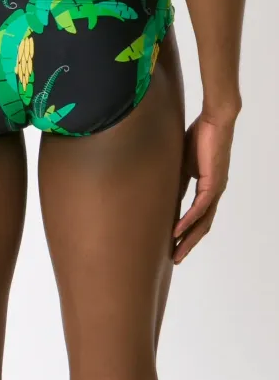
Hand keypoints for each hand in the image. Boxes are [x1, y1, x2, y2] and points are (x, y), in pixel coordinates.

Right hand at [173, 113, 236, 263]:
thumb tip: (165, 194)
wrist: (215, 120)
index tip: (173, 244)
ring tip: (176, 252)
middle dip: (188, 244)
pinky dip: (188, 221)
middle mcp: (214, 193)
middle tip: (175, 258)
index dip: (187, 233)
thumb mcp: (183, 163)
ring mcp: (215, 189)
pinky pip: (200, 208)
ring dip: (189, 239)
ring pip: (203, 222)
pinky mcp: (213, 183)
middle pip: (202, 226)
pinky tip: (178, 231)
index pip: (198, 217)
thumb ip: (178, 180)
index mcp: (207, 188)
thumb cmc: (200, 137)